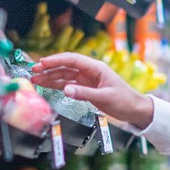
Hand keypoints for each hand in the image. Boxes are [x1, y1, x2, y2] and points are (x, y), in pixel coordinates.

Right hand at [31, 53, 153, 128]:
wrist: (134, 110)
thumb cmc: (124, 101)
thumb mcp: (104, 98)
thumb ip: (84, 94)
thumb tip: (66, 90)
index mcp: (96, 68)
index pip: (72, 60)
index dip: (56, 60)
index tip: (42, 63)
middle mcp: (90, 71)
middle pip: (66, 66)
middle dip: (49, 68)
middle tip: (34, 71)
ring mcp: (87, 80)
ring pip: (65, 76)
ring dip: (50, 77)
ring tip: (36, 79)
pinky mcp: (86, 88)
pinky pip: (69, 84)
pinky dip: (57, 85)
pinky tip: (47, 85)